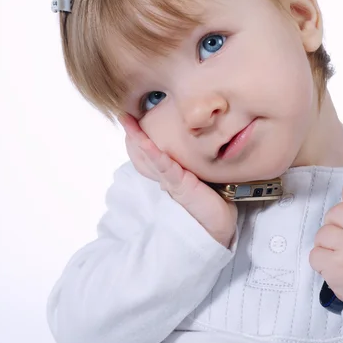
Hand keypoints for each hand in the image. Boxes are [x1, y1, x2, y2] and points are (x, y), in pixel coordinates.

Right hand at [118, 114, 237, 247]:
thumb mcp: (204, 177)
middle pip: (144, 153)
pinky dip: (153, 153)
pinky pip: (164, 167)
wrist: (219, 227)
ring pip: (150, 157)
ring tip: (127, 121)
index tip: (133, 120)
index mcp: (171, 175)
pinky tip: (144, 142)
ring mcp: (171, 182)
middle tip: (124, 115)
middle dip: (133, 134)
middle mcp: (167, 177)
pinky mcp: (179, 186)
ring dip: (137, 138)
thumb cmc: (214, 202)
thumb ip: (198, 164)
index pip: (152, 153)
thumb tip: (203, 146)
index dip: (141, 137)